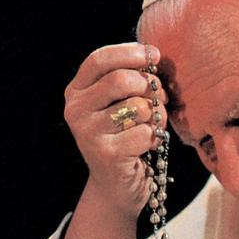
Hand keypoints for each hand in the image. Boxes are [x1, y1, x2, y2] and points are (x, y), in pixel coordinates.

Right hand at [64, 42, 167, 217]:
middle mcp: (76, 110)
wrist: (117, 186)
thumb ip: (129, 79)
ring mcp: (88, 133)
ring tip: (154, 124)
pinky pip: (146, 133)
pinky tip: (148, 145)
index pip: (99, 59)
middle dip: (150, 86)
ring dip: (158, 115)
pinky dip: (156, 137)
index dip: (131, 52)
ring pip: (138, 107)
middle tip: (161, 97)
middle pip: (122, 80)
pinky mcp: (106, 153)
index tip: (155, 54)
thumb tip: (154, 55)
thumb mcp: (120, 104)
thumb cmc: (125, 136)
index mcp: (77, 91)